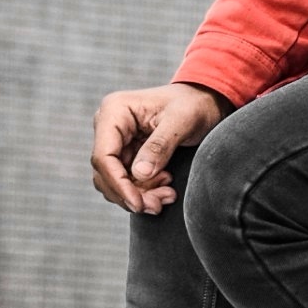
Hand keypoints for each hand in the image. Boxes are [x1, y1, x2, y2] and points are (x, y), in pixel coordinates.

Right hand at [90, 82, 223, 214]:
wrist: (204, 102)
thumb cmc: (194, 105)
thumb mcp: (182, 121)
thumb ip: (160, 146)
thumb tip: (139, 174)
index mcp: (114, 111)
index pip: (103, 156)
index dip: (118, 184)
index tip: (138, 204)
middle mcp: (109, 126)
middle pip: (107, 173)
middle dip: (131, 194)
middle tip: (157, 205)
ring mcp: (117, 141)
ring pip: (116, 182)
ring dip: (139, 195)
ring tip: (167, 195)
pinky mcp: (127, 154)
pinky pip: (128, 181)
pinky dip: (144, 191)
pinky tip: (165, 189)